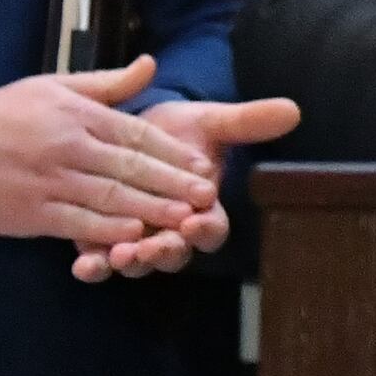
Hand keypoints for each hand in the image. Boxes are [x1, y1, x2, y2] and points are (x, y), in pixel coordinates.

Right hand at [0, 56, 217, 254]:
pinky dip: (105, 228)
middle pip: (131, 167)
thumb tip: (151, 64)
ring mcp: (50, 181)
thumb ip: (107, 84)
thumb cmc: (4, 114)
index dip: (172, 151)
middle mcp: (69, 147)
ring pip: (109, 196)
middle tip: (206, 197)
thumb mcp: (56, 86)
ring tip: (183, 219)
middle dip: (172, 183)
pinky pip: (76, 221)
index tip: (202, 165)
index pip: (136, 134)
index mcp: (79, 115)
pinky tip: (132, 234)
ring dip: (149, 209)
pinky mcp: (31, 211)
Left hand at [70, 93, 303, 280]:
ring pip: (137, 262)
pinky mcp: (102, 239)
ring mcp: (137, 240)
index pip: (212, 229)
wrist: (134, 131)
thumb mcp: (211, 122)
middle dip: (165, 253)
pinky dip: (93, 265)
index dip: (205, 230)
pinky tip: (82, 263)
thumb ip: (247, 122)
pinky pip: (99, 260)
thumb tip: (292, 110)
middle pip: (175, 254)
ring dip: (129, 263)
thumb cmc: (180, 131)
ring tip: (118, 256)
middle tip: (153, 248)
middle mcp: (172, 232)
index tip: (196, 221)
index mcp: (202, 210)